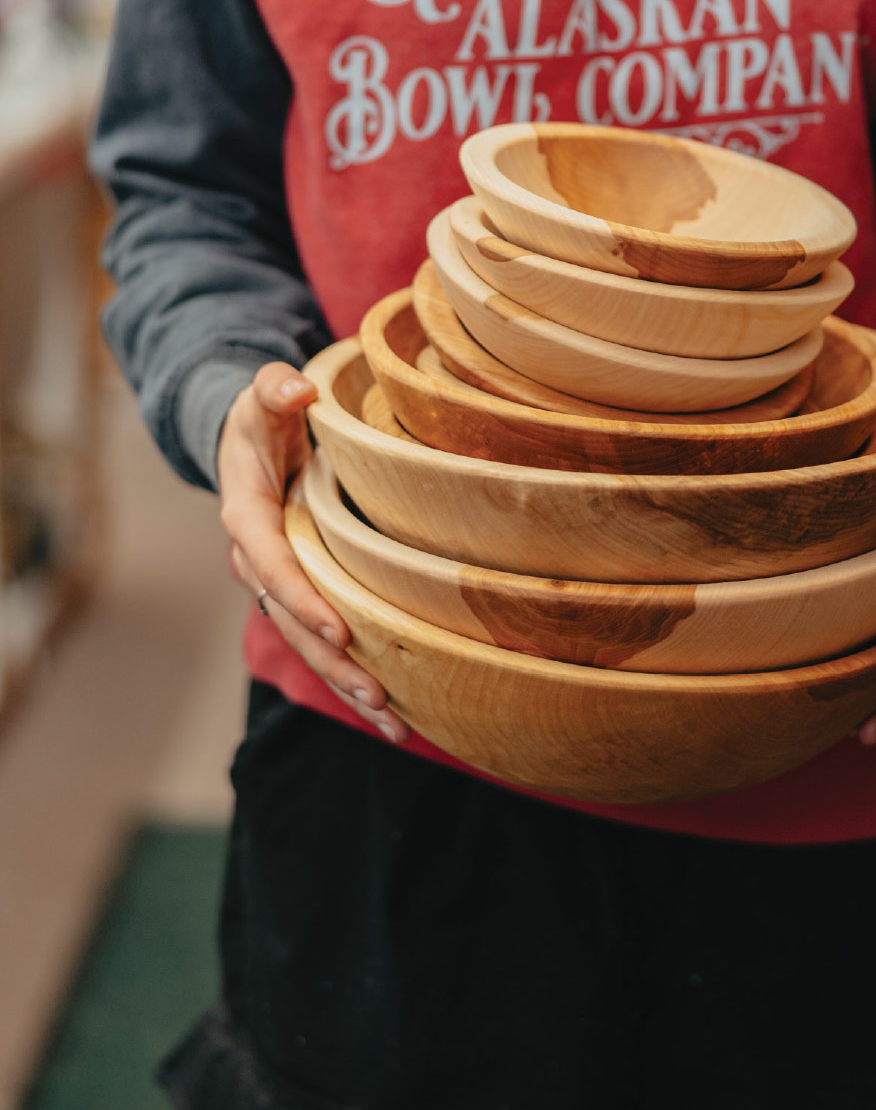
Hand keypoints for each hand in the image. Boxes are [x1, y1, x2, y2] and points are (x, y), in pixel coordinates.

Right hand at [218, 362, 408, 743]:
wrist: (246, 442)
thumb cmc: (262, 417)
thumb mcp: (263, 394)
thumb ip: (275, 388)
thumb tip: (295, 389)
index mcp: (248, 517)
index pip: (271, 565)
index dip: (302, 598)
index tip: (339, 628)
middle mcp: (258, 561)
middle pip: (292, 623)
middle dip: (333, 662)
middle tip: (378, 695)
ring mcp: (280, 584)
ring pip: (309, 644)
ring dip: (348, 683)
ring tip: (394, 721)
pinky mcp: (303, 593)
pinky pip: (325, 640)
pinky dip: (355, 675)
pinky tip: (396, 711)